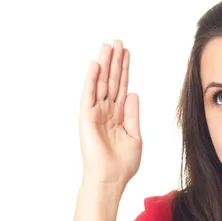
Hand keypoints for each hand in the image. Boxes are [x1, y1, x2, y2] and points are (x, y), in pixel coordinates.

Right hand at [78, 40, 141, 185]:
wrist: (111, 178)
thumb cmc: (123, 163)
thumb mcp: (134, 135)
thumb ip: (132, 114)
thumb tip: (133, 93)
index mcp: (118, 115)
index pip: (122, 86)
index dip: (124, 70)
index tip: (126, 53)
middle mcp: (106, 111)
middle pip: (112, 81)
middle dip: (115, 61)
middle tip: (117, 41)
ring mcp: (95, 113)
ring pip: (101, 83)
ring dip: (104, 64)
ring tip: (108, 45)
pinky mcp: (86, 117)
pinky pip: (89, 94)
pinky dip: (91, 79)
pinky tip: (95, 64)